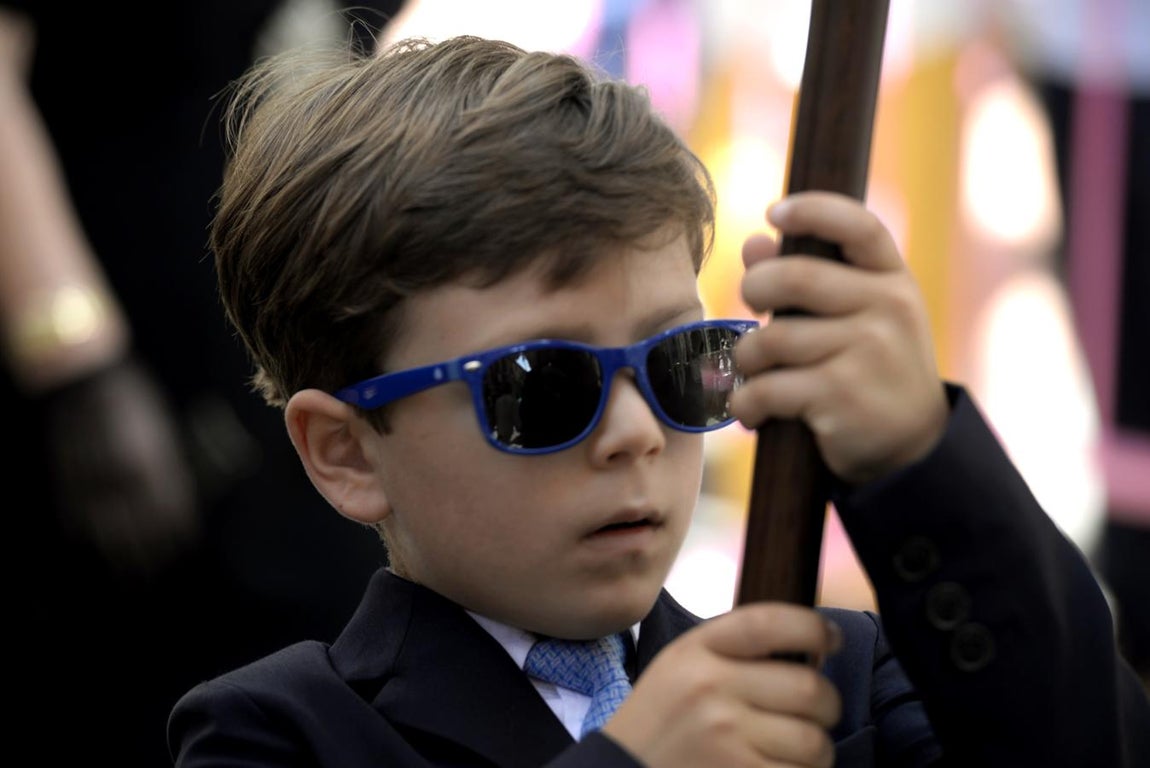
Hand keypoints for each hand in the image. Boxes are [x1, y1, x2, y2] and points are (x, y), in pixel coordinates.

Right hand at [42, 356, 199, 574]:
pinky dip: (86, 537)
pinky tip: (91, 548)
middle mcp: (128, 482)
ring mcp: (95, 483)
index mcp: (157, 468)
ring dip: (119, 556)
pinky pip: (78, 520)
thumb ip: (164, 466)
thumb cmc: (132, 400)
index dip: (178, 533)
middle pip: (144, 531)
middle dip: (152, 553)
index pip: (174, 514)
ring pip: (109, 534)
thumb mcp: (159, 433)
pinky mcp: (69, 481)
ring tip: (126, 574)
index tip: (181, 545)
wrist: (87, 379)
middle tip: (154, 569)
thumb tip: (172, 493)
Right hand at [604, 603, 841, 767]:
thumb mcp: (681, 668)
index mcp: (695, 651)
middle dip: (827, 705)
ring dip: (816, 749)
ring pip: (813, 741)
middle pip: (808, 687)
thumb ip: (733, 651)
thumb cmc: (661, 723)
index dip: (813, 627)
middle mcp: (710, 688)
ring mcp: (725, 737)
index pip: (770, 622)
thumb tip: (812, 646)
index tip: (831, 639)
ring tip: (793, 749)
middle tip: (818, 712)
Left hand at [728, 191, 947, 484]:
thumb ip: (808, 278)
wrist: (911, 447)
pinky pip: (767, 389)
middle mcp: (887, 309)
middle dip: (754, 290)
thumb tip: (754, 242)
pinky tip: (752, 410)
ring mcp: (867, 352)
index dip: (813, 210)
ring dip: (746, 359)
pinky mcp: (841, 397)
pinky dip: (746, 403)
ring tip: (753, 373)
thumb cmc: (871, 368)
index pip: (858, 226)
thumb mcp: (857, 317)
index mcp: (893, 279)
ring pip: (770, 339)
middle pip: (793, 278)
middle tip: (751, 310)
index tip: (774, 212)